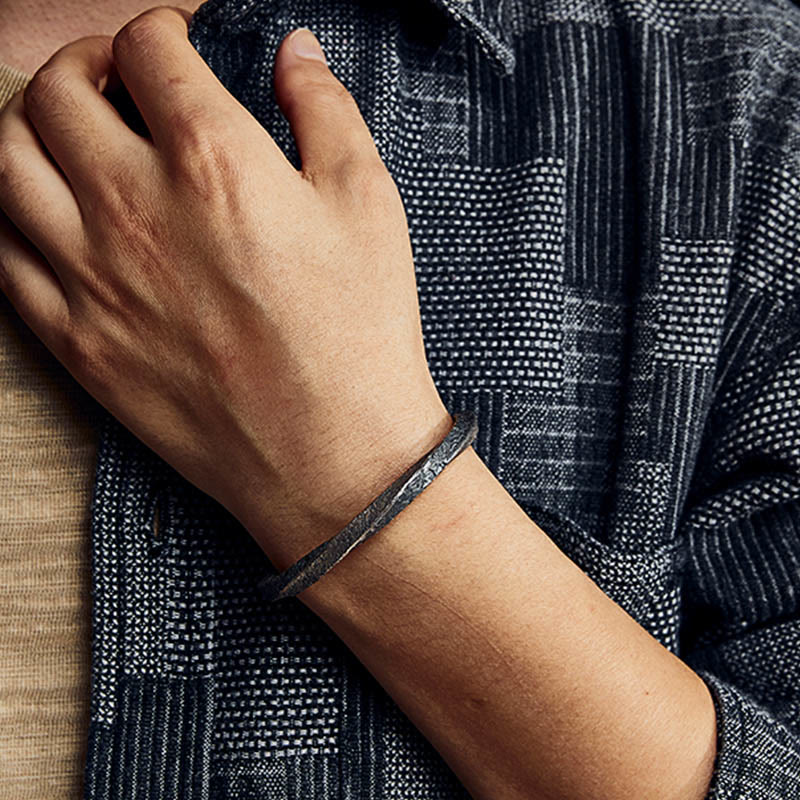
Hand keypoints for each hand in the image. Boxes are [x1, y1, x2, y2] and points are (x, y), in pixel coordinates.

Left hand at [0, 7, 450, 565]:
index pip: (147, 50)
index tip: (179, 44)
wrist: (332, 455)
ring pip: (5, 162)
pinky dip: (12, 214)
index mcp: (215, 161)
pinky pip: (4, 255)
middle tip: (117, 79)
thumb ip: (326, 110)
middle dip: (84, 64)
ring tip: (70, 134)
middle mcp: (135, 209)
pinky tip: (50, 214)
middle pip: (56, 91)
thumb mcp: (370, 204)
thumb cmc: (361, 332)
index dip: (162, 29)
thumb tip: (296, 52)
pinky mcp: (78, 343)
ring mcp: (94, 279)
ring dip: (28, 124)